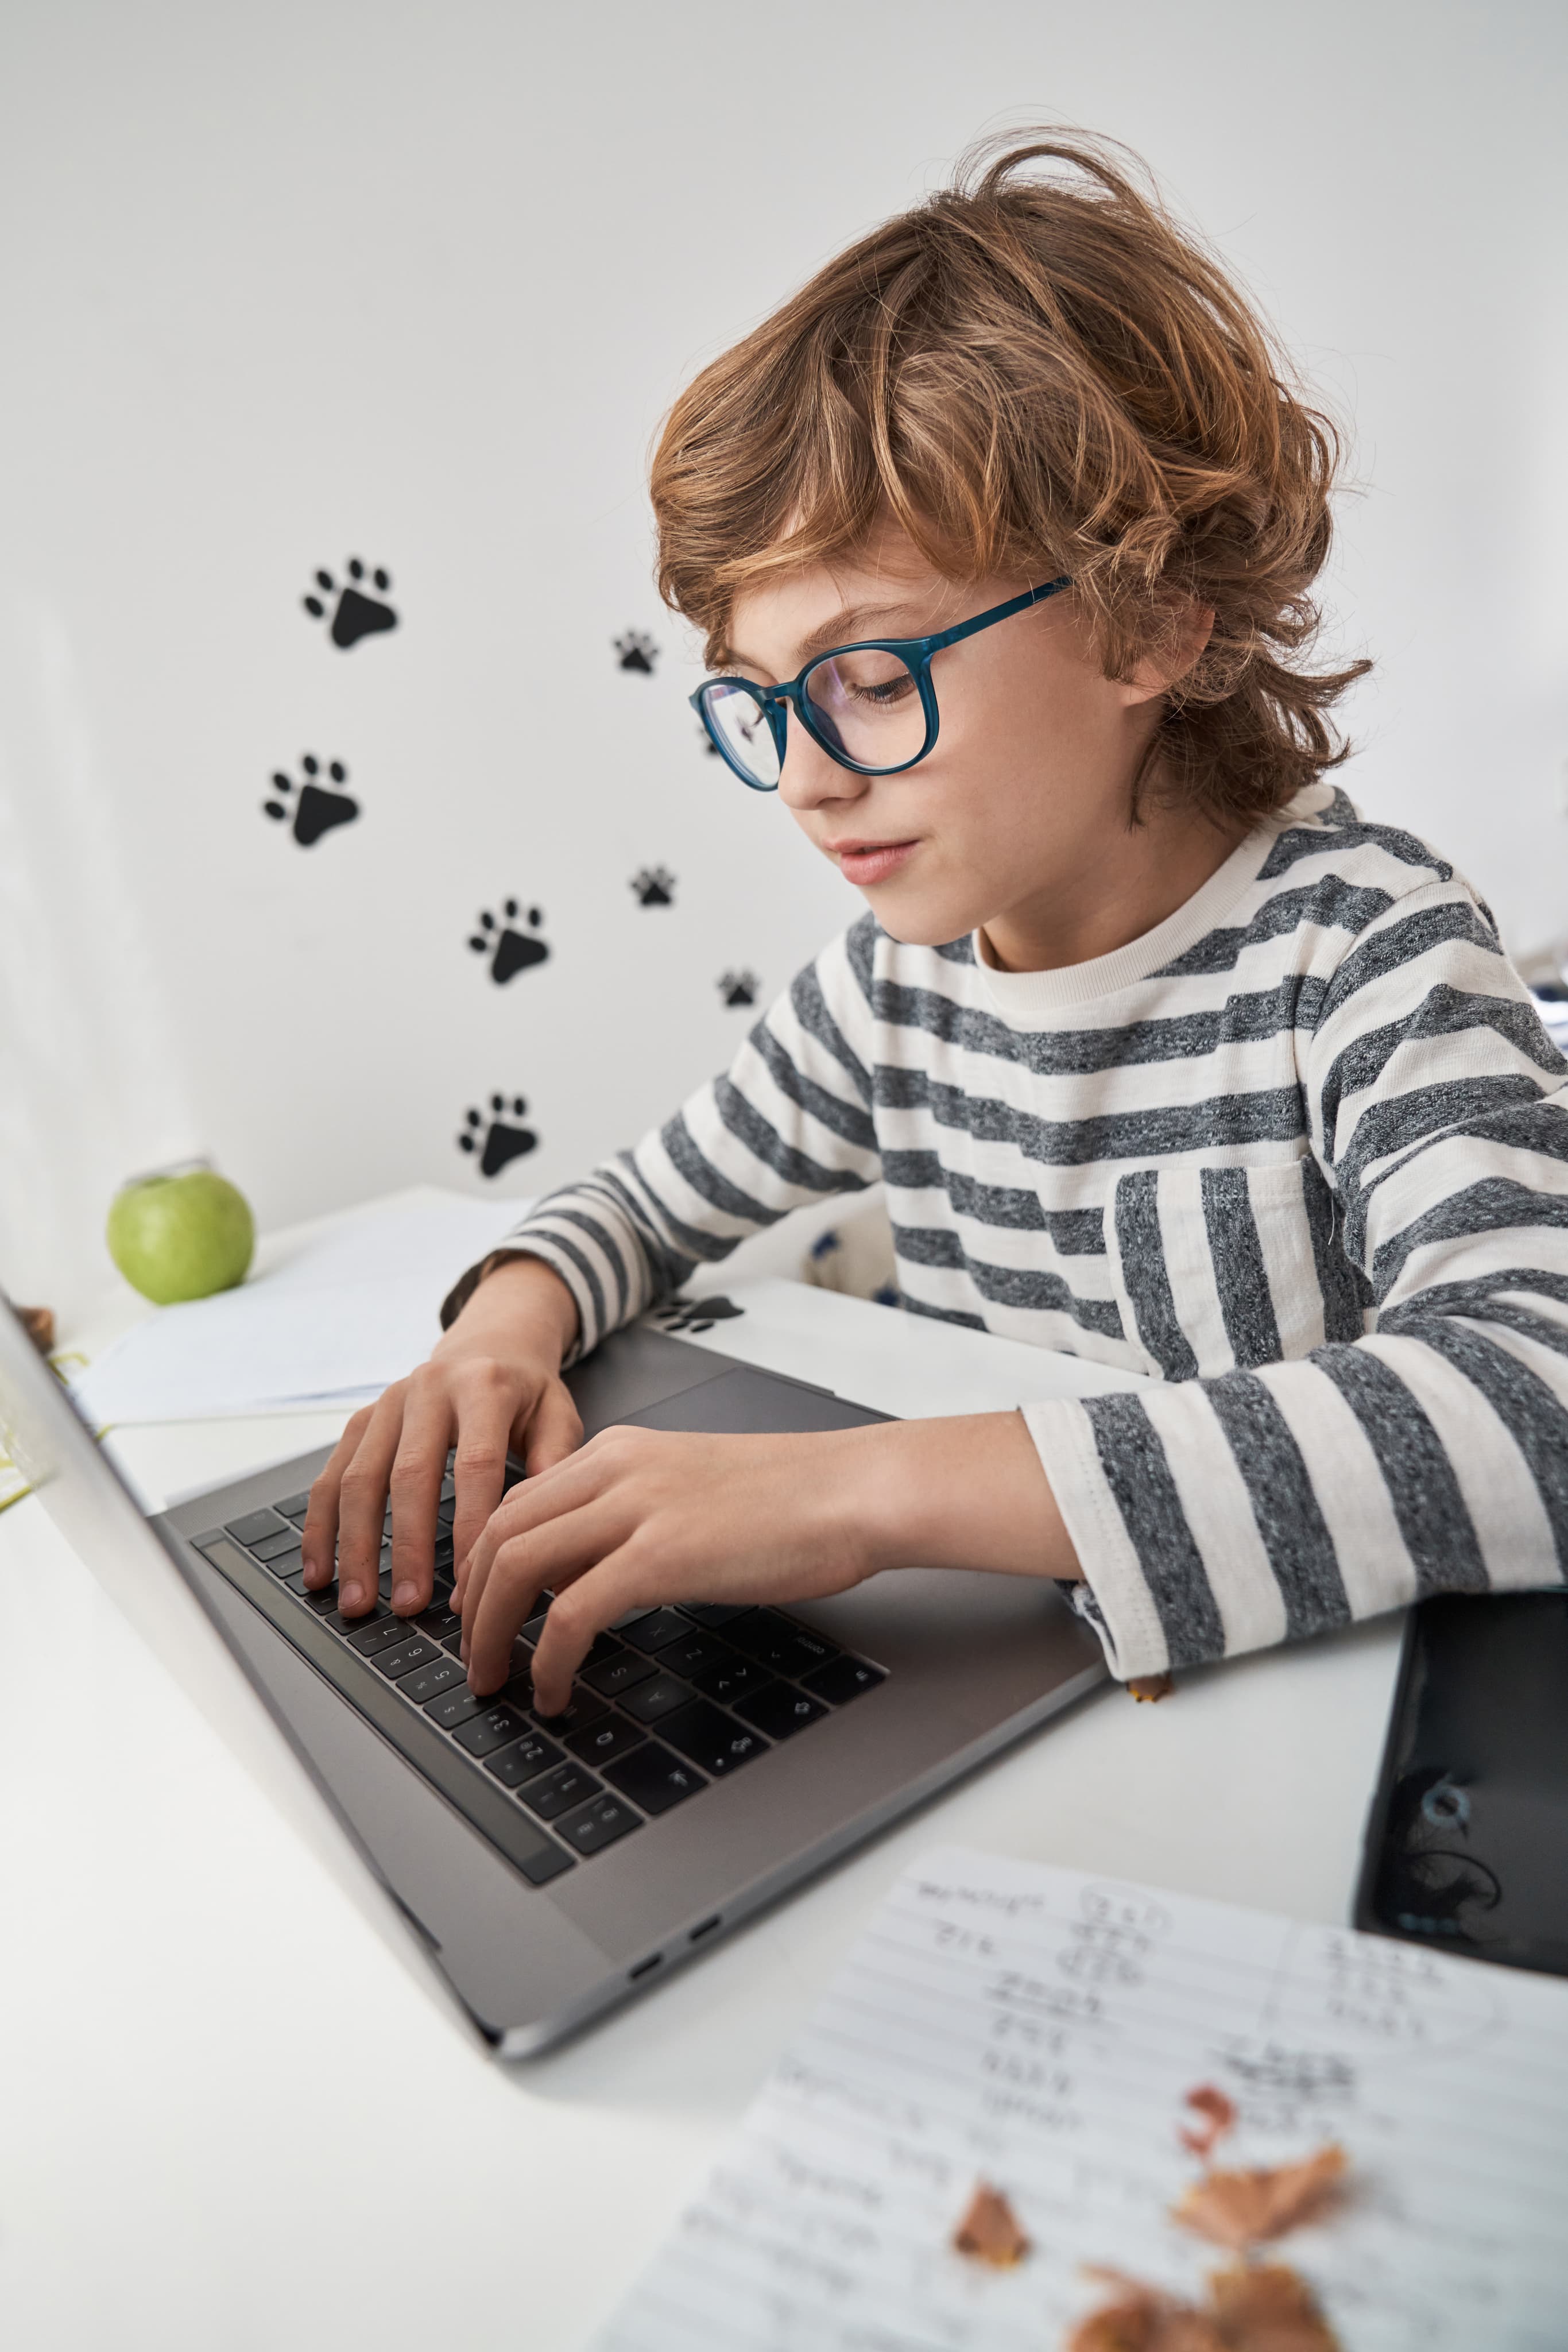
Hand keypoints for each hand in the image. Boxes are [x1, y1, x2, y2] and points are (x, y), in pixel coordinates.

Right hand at [300, 1257, 581, 1618]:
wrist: (490, 1341)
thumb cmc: (527, 1391)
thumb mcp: (558, 1413)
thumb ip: (556, 1462)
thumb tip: (546, 1524)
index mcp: (483, 1387)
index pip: (475, 1465)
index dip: (470, 1526)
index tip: (470, 1582)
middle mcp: (428, 1389)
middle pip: (408, 1474)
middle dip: (406, 1546)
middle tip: (410, 1605)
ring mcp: (386, 1404)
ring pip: (358, 1478)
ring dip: (354, 1546)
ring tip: (359, 1603)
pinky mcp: (361, 1420)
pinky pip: (331, 1476)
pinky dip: (321, 1528)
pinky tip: (320, 1572)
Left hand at [458, 1410, 1076, 1714]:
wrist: (856, 1490)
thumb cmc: (796, 1499)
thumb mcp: (694, 1489)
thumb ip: (638, 1516)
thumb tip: (599, 1570)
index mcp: (621, 1450)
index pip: (517, 1501)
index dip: (483, 1562)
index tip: (476, 1607)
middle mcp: (616, 1469)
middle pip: (500, 1533)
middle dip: (472, 1603)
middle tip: (472, 1655)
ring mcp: (636, 1507)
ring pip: (517, 1567)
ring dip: (492, 1633)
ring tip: (496, 1681)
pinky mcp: (661, 1554)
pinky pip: (570, 1613)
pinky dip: (549, 1659)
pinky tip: (556, 1690)